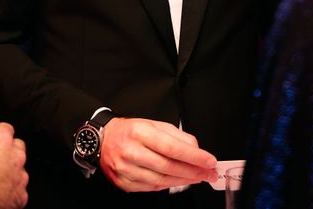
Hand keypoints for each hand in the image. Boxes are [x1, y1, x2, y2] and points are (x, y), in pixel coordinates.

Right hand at [0, 123, 27, 208]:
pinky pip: (19, 190)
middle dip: (9, 150)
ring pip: (20, 169)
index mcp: (1, 140)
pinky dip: (12, 191)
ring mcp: (21, 175)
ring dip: (11, 171)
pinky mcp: (21, 194)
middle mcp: (16, 155)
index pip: (7, 128)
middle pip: (18, 146)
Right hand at [99, 118, 217, 191]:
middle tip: (209, 173)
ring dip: (184, 181)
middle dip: (194, 171)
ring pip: (162, 180)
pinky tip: (179, 181)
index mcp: (140, 132)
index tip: (209, 160)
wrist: (103, 140)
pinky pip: (152, 188)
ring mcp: (126, 169)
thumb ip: (177, 136)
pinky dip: (169, 185)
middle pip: (168, 166)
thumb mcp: (154, 124)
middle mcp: (131, 151)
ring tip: (198, 178)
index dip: (193, 156)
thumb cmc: (130, 131)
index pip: (172, 147)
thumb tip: (196, 150)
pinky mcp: (124, 183)